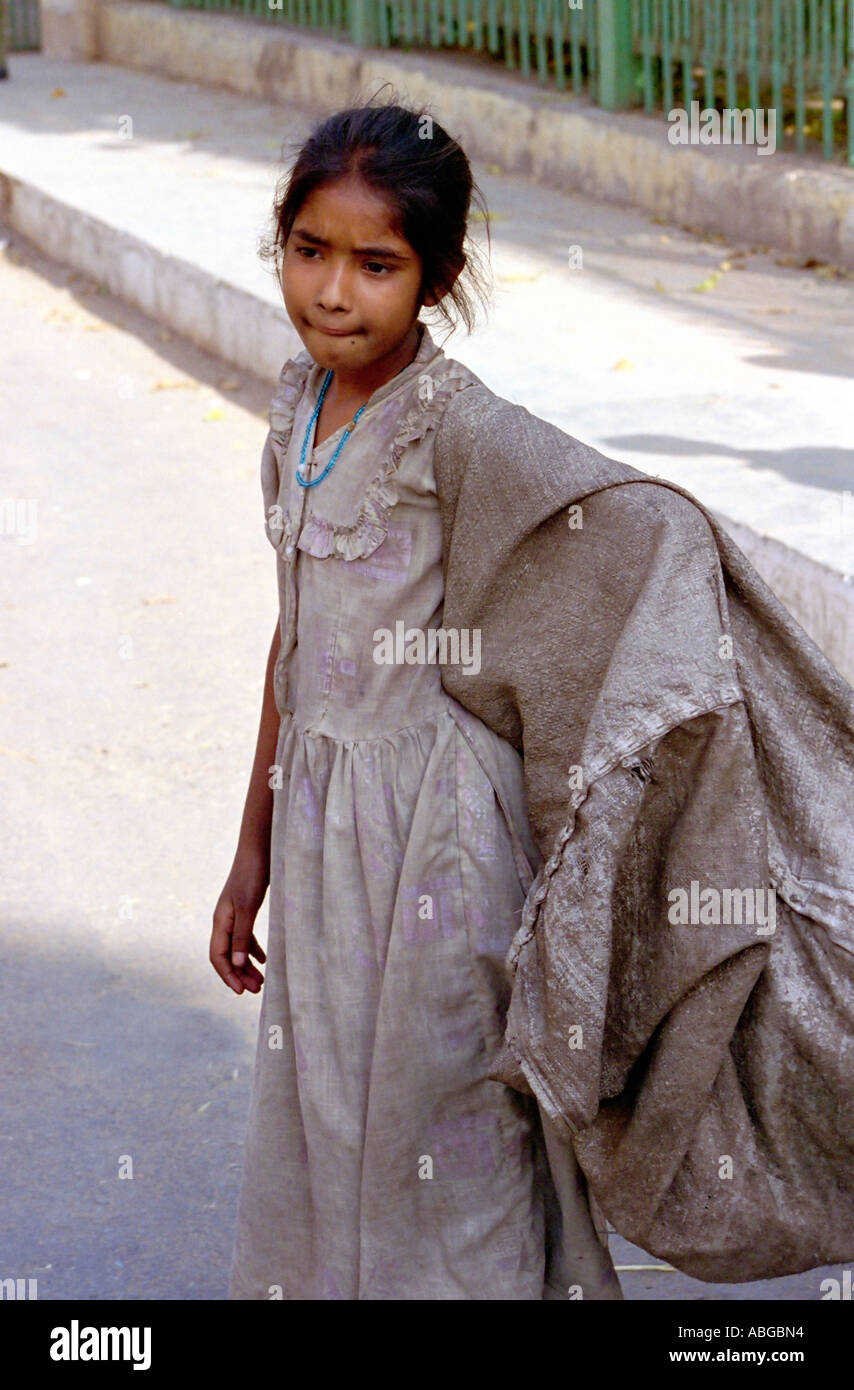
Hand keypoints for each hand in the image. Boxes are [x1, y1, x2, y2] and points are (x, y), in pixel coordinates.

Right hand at [210, 848, 268, 993]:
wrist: (259, 849)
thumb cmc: (252, 875)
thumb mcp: (248, 907)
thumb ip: (242, 935)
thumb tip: (235, 964)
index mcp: (221, 921)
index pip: (218, 956)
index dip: (227, 976)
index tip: (241, 992)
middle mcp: (225, 921)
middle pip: (227, 956)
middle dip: (239, 975)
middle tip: (257, 990)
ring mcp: (235, 915)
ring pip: (237, 948)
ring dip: (247, 965)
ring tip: (261, 981)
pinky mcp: (246, 910)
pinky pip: (246, 937)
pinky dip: (253, 951)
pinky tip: (264, 960)